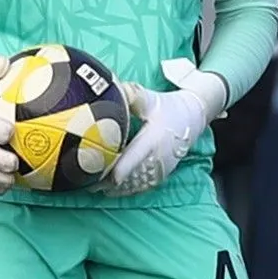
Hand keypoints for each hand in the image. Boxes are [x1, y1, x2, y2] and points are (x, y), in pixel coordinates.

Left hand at [103, 58, 227, 196]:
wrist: (192, 117)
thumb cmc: (168, 107)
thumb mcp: (150, 98)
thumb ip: (130, 95)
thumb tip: (110, 88)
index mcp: (153, 139)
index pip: (131, 159)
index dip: (112, 169)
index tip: (94, 172)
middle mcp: (158, 158)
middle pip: (128, 176)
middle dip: (107, 180)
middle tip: (85, 181)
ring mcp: (160, 169)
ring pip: (134, 185)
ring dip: (114, 188)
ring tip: (93, 187)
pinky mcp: (161, 174)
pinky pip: (142, 187)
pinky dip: (126, 190)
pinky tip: (111, 190)